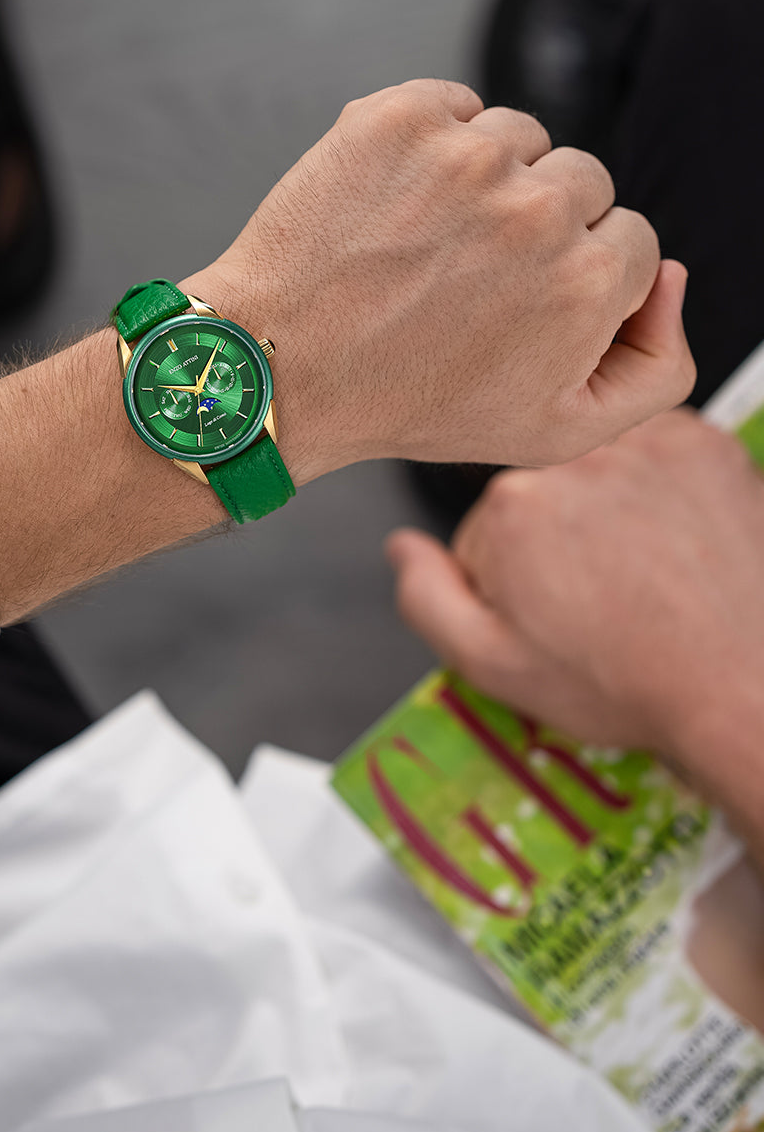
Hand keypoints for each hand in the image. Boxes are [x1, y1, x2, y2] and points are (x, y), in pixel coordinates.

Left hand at [185, 80, 693, 482]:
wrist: (282, 367)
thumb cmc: (411, 403)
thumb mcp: (555, 433)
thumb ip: (654, 368)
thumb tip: (672, 278)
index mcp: (587, 282)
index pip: (631, 239)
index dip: (578, 273)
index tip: (519, 300)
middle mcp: (538, 210)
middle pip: (583, 181)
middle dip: (539, 224)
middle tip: (469, 275)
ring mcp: (466, 155)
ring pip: (521, 138)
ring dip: (488, 178)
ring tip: (429, 241)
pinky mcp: (402, 117)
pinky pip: (456, 104)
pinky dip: (436, 140)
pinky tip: (401, 200)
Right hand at [387, 410, 763, 853]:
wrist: (743, 688)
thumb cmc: (631, 683)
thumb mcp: (495, 668)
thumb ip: (427, 599)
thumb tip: (400, 547)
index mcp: (512, 506)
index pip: (484, 525)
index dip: (511, 576)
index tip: (552, 610)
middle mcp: (576, 459)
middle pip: (540, 488)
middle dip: (557, 535)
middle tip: (601, 597)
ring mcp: (644, 444)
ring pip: (597, 464)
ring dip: (608, 502)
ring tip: (641, 569)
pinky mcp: (703, 443)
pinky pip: (656, 449)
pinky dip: (661, 486)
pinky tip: (672, 539)